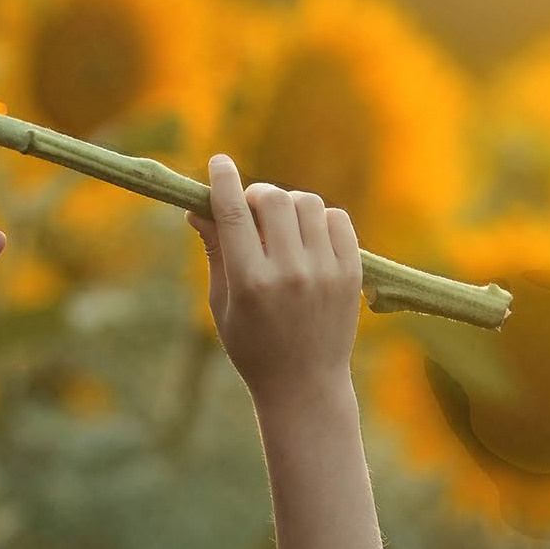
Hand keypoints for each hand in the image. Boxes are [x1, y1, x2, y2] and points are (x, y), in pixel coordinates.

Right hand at [189, 156, 362, 412]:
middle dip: (258, 195)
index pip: (234, 214)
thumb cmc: (253, 346)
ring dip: (290, 206)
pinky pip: (338, 219)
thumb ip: (215, 251)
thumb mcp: (222, 304)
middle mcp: (289, 274)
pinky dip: (320, 220)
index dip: (223, 181)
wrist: (305, 386)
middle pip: (274, 198)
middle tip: (252, 210)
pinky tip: (309, 239)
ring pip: (308, 203)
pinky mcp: (352, 273)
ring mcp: (325, 273)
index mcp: (249, 283)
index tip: (219, 162)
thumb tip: (198, 206)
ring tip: (283, 228)